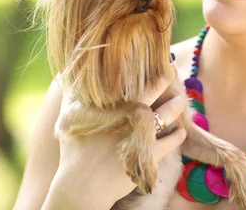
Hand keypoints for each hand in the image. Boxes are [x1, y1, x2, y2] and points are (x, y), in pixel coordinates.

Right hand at [43, 61, 185, 209]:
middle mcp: (127, 115)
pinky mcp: (151, 154)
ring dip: (177, 105)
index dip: (147, 67)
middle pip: (153, 89)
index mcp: (111, 104)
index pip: (132, 79)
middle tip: (173, 70)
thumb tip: (65, 74)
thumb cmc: (74, 152)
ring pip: (168, 113)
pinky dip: (178, 134)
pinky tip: (180, 131)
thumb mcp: (69, 120)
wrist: (81, 186)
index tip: (156, 58)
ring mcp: (141, 134)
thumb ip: (71, 96)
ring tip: (180, 100)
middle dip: (166, 77)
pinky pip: (173, 140)